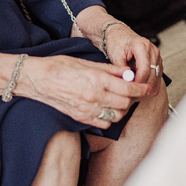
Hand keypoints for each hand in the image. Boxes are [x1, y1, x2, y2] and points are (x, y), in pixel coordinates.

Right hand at [19, 55, 150, 128]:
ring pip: (117, 115)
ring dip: (122, 109)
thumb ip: (109, 69)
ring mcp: (87, 109)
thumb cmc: (60, 67)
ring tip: (120, 100)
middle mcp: (94, 96)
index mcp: (97, 80)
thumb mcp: (86, 62)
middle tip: (132, 92)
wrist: (38, 79)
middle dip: (132, 98)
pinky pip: (103, 123)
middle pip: (125, 103)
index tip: (147, 89)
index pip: (128, 88)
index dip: (141, 89)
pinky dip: (109, 118)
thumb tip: (126, 72)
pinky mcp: (81, 118)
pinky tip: (107, 108)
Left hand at [103, 23, 163, 95]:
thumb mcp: (115, 56)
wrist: (120, 35)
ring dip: (146, 89)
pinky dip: (149, 86)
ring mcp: (157, 57)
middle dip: (142, 88)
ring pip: (156, 79)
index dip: (137, 83)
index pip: (144, 70)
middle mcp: (153, 51)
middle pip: (152, 76)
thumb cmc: (117, 43)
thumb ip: (121, 71)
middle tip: (130, 97)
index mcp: (142, 46)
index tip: (129, 90)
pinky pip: (157, 79)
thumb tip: (127, 85)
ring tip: (133, 94)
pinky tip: (139, 89)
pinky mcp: (157, 63)